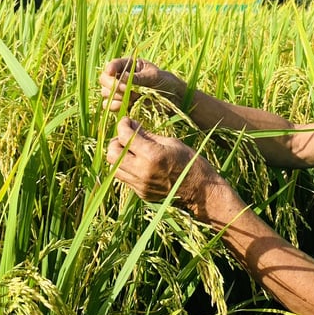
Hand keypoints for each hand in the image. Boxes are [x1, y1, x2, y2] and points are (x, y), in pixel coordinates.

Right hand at [99, 58, 181, 111]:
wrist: (173, 98)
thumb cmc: (165, 82)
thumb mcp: (154, 77)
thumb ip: (138, 78)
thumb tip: (122, 77)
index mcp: (129, 65)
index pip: (113, 65)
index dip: (110, 68)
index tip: (112, 73)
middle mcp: (121, 77)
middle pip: (104, 79)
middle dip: (113, 85)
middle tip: (127, 90)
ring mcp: (120, 91)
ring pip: (105, 94)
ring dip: (116, 96)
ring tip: (133, 97)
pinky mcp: (122, 104)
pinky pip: (109, 106)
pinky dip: (116, 106)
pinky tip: (128, 104)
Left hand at [106, 117, 226, 218]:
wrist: (201, 190)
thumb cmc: (190, 161)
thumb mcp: (171, 142)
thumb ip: (147, 135)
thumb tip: (132, 124)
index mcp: (151, 155)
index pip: (125, 136)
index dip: (123, 125)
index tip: (126, 121)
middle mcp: (142, 171)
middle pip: (112, 154)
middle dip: (116, 141)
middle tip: (126, 136)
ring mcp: (140, 185)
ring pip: (114, 168)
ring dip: (119, 156)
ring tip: (131, 150)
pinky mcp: (141, 193)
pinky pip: (126, 178)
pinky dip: (128, 168)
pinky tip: (140, 163)